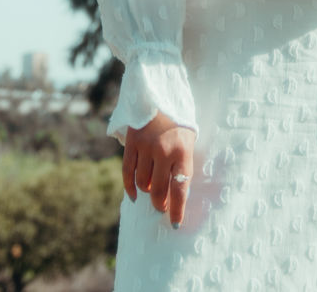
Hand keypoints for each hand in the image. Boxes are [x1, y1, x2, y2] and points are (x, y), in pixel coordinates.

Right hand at [123, 111, 195, 226]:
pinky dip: (130, 187)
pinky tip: (133, 195)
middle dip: (160, 204)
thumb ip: (181, 165)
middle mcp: (164, 151)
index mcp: (183, 152)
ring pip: (143, 183)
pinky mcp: (132, 142)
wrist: (163, 92)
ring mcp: (146, 146)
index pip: (180, 190)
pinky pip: (128, 171)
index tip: (174, 224)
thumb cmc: (180, 122)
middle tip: (161, 207)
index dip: (176, 210)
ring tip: (152, 190)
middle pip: (159, 190)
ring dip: (147, 191)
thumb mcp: (188, 141)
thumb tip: (175, 195)